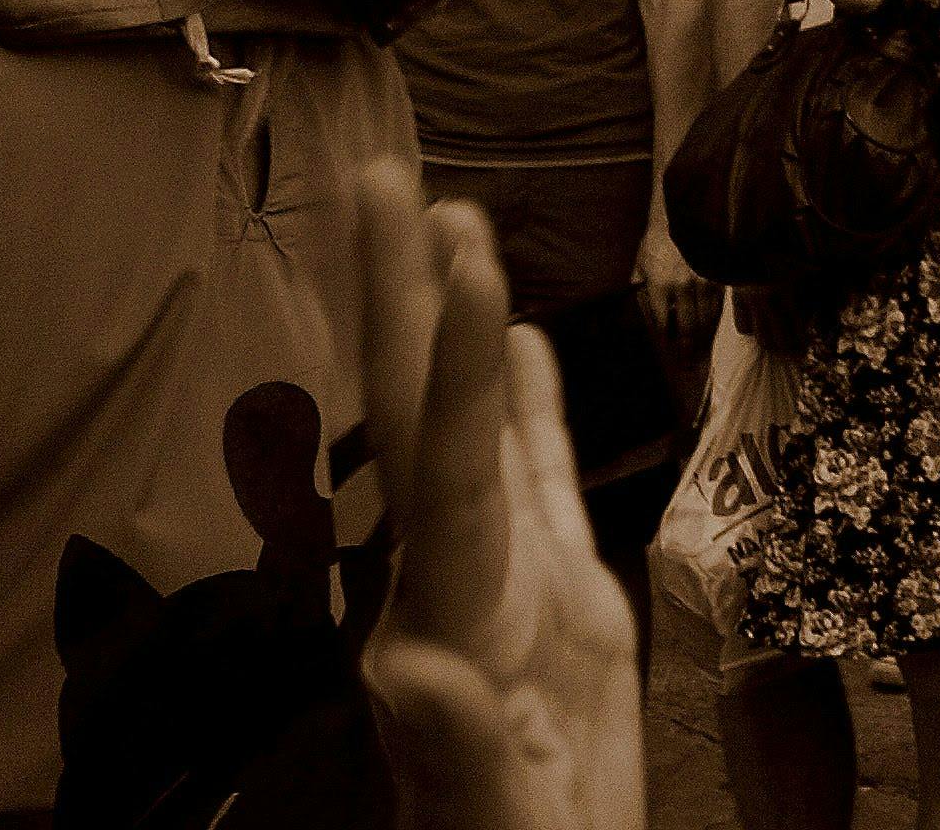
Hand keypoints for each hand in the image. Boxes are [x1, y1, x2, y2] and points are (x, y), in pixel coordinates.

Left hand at [354, 165, 638, 829]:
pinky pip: (536, 484)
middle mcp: (460, 581)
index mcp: (448, 622)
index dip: (457, 361)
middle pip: (424, 416)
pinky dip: (530, 408)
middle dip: (406, 296)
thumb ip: (456, 742)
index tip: (466, 253)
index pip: (448, 467)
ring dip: (464, 323)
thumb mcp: (493, 815)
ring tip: (459, 214)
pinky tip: (524, 342)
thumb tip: (410, 660)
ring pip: (477, 430)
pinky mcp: (552, 606)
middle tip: (388, 173)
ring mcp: (503, 585)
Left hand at [634, 208, 715, 351]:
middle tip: (688, 366)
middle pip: (688, 327)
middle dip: (687, 349)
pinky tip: (710, 331)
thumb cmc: (657, 242)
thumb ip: (639, 288)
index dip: (666, 339)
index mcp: (660, 286)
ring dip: (703, 340)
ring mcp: (703, 282)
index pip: (663, 323)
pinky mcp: (717, 277)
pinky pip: (717, 305)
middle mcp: (683, 287)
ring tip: (700, 354)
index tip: (669, 351)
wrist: (681, 217)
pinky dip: (714, 321)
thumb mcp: (640, 264)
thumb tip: (637, 307)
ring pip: (706, 319)